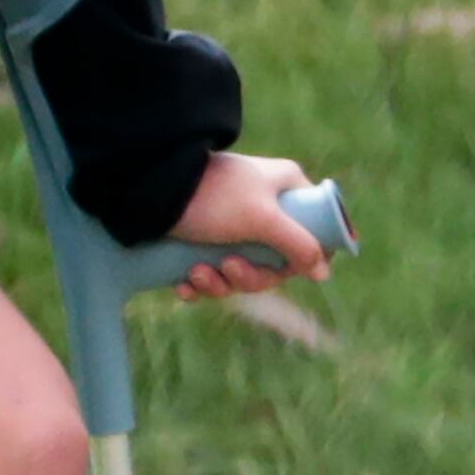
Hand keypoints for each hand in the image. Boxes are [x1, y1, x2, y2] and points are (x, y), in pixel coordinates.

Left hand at [161, 150, 338, 298]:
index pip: (316, 228)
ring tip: (196, 274)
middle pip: (275, 262)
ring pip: (242, 271)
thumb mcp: (263, 219)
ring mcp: (234, 224)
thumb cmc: (214, 196)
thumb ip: (299, 244)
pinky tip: (183, 285)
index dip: (309, 255)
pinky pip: (215, 272)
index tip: (295, 272)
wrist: (150, 190)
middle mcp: (264, 206)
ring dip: (219, 283)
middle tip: (228, 267)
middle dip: (249, 276)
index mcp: (285, 189)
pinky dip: (200, 284)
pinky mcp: (206, 239)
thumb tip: (324, 272)